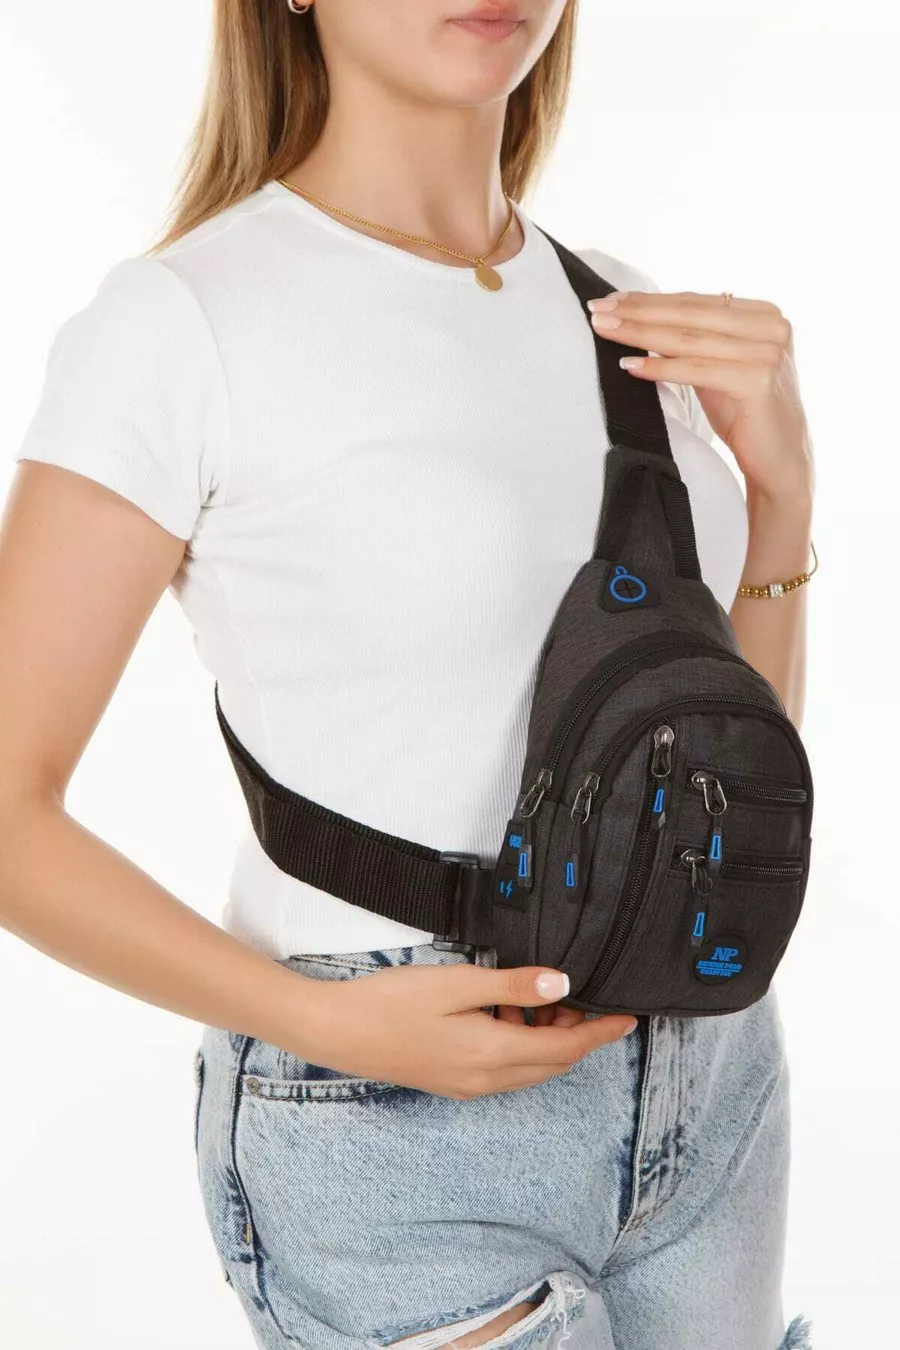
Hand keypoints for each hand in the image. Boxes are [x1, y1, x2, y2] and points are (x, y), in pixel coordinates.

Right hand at [289, 962, 637, 1099]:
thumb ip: (513, 985)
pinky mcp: (453, 1081)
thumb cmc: (392, 1002)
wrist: (339, 1032)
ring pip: (529, 1067)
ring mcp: (468, 1085)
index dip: (601, 1033)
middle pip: (552, 1063)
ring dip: (547, 1038)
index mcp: (493, 1055)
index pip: (566, 1048)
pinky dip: (520, 1044)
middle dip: (577, 1033)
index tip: (630, 1018)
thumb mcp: (457, 984)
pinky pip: (505, 1068)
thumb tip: (564, 985)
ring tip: (540, 996)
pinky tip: (503, 1011)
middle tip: (584, 997)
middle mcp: (486, 1079)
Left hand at [587, 289, 814, 503]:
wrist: (779, 461)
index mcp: (763, 314)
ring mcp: (768, 351)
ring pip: (689, 340)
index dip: (649, 300)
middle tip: (597, 310)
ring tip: (606, 331)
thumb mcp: (717, 367)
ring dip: (640, 334)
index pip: (694, 302)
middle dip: (638, 312)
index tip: (610, 300)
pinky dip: (660, 368)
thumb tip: (638, 316)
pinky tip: (630, 366)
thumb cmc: (745, 413)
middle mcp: (771, 326)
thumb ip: (694, 340)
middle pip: (689, 315)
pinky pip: (696, 370)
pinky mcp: (758, 379)